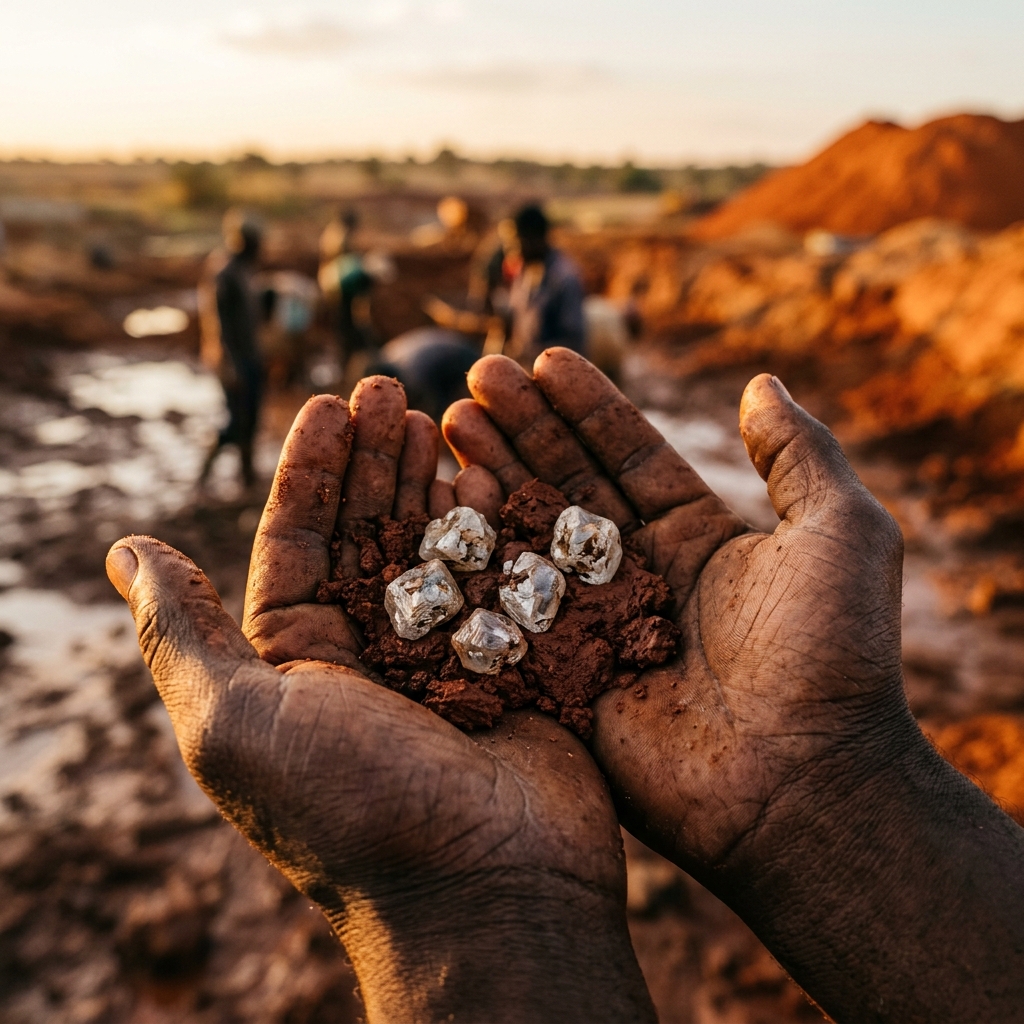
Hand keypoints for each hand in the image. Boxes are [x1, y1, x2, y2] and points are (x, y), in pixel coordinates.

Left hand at [107, 377, 654, 1023]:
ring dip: (435, 478)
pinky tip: (495, 471)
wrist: (486, 894)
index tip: (331, 404)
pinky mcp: (514, 660)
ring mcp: (447, 655)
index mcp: (296, 664)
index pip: (297, 543)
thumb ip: (182, 634)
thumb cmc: (351, 811)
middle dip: (376, 459)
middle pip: (369, 531)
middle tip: (393, 389)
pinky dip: (497, 522)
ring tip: (441, 415)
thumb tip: (124, 550)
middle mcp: (368, 654)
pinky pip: (501, 576)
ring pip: (436, 544)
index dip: (311, 470)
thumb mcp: (237, 722)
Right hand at [444, 349, 1023, 1021]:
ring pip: (528, 538)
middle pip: (566, 487)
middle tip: (476, 378)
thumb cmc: (829, 654)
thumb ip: (798, 453)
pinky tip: (442, 503)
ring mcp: (592, 628)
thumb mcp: (840, 531)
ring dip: (490, 477)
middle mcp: (637, 577)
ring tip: (449, 421)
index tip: (543, 360)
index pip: (629, 457)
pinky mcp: (559, 679)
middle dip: (524, 430)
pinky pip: (508, 609)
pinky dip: (476, 558)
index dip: (587, 407)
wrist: (803, 784)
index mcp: (695, 540)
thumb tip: (761, 383)